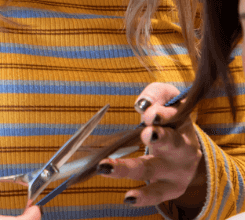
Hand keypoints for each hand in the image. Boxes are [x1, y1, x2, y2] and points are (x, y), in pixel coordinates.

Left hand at [98, 83, 204, 207]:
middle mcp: (184, 149)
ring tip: (107, 167)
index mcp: (182, 123)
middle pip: (171, 143)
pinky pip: (157, 194)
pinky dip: (144, 197)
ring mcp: (178, 171)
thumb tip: (144, 104)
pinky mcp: (171, 188)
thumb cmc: (169, 116)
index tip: (150, 114)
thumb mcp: (166, 98)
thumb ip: (155, 95)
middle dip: (160, 138)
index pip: (174, 116)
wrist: (185, 145)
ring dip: (130, 168)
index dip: (163, 114)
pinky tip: (128, 197)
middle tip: (147, 134)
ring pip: (153, 170)